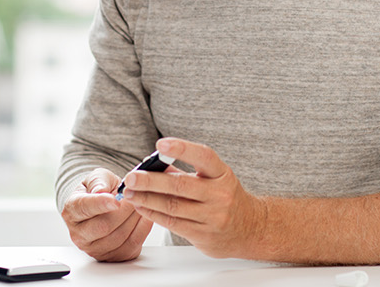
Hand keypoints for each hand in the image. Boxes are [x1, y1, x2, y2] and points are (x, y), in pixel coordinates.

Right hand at [60, 167, 153, 261]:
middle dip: (124, 210)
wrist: (106, 205)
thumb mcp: (97, 177)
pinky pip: (130, 246)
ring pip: (119, 237)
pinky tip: (144, 217)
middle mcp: (79, 233)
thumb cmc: (100, 190)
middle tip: (135, 197)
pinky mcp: (111, 256)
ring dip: (134, 219)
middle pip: (103, 226)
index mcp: (72, 211)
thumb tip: (100, 191)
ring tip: (140, 204)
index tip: (116, 200)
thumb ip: (98, 181)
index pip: (83, 208)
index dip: (101, 204)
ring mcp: (94, 248)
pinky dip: (141, 230)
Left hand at [119, 137, 269, 258]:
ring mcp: (213, 217)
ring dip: (146, 199)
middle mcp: (220, 195)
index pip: (204, 156)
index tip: (160, 144)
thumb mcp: (213, 180)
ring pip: (173, 207)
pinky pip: (173, 224)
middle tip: (131, 177)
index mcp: (222, 174)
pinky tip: (141, 207)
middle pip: (180, 186)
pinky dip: (154, 214)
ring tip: (129, 193)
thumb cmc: (225, 198)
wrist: (249, 229)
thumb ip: (184, 172)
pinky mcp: (204, 235)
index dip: (182, 149)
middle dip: (151, 181)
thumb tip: (151, 167)